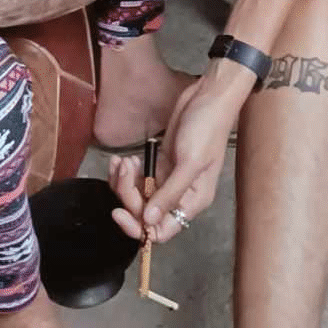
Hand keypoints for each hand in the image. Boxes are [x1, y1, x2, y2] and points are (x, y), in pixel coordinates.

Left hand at [111, 70, 242, 240]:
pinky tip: (123, 158)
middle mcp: (179, 195)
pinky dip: (126, 171)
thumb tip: (148, 222)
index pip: (162, 230)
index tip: (119, 211)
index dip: (138, 227)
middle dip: (128, 194)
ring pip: (138, 194)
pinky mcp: (160, 162)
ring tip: (124, 160)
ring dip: (124, 181)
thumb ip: (170, 193)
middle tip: (126, 167)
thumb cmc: (207, 129)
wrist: (208, 96)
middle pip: (144, 212)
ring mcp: (168, 178)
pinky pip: (138, 177)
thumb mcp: (191, 162)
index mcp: (192, 202)